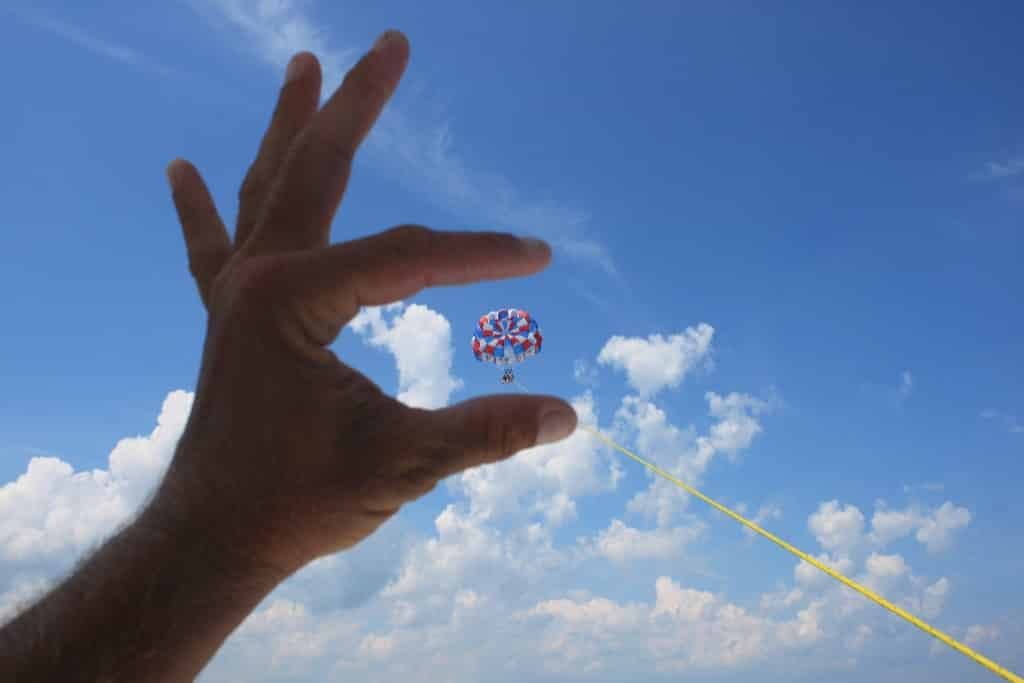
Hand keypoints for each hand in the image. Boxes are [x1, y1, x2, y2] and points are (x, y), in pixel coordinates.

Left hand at [159, 31, 576, 577]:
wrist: (214, 536)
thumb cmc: (296, 502)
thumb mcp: (400, 466)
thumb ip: (482, 434)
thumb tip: (568, 416)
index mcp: (294, 301)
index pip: (403, 257)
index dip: (476, 254)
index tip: (535, 258)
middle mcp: (259, 278)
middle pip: (317, 170)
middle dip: (358, 104)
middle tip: (390, 42)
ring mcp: (238, 292)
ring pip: (266, 188)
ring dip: (289, 125)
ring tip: (304, 65)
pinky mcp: (230, 315)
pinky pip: (214, 245)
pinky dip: (202, 205)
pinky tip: (183, 167)